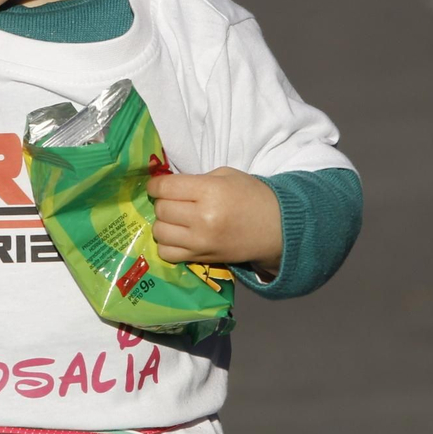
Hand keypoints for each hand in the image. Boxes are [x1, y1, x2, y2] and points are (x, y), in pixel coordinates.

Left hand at [147, 167, 282, 272]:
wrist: (277, 228)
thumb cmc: (252, 196)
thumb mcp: (225, 176)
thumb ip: (195, 180)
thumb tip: (167, 186)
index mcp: (209, 191)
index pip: (165, 188)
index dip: (156, 185)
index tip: (158, 186)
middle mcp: (202, 218)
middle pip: (161, 209)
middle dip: (162, 202)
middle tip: (173, 201)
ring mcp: (200, 241)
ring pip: (160, 232)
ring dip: (163, 223)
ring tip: (176, 219)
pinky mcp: (201, 258)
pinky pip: (167, 253)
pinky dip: (167, 244)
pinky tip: (178, 236)